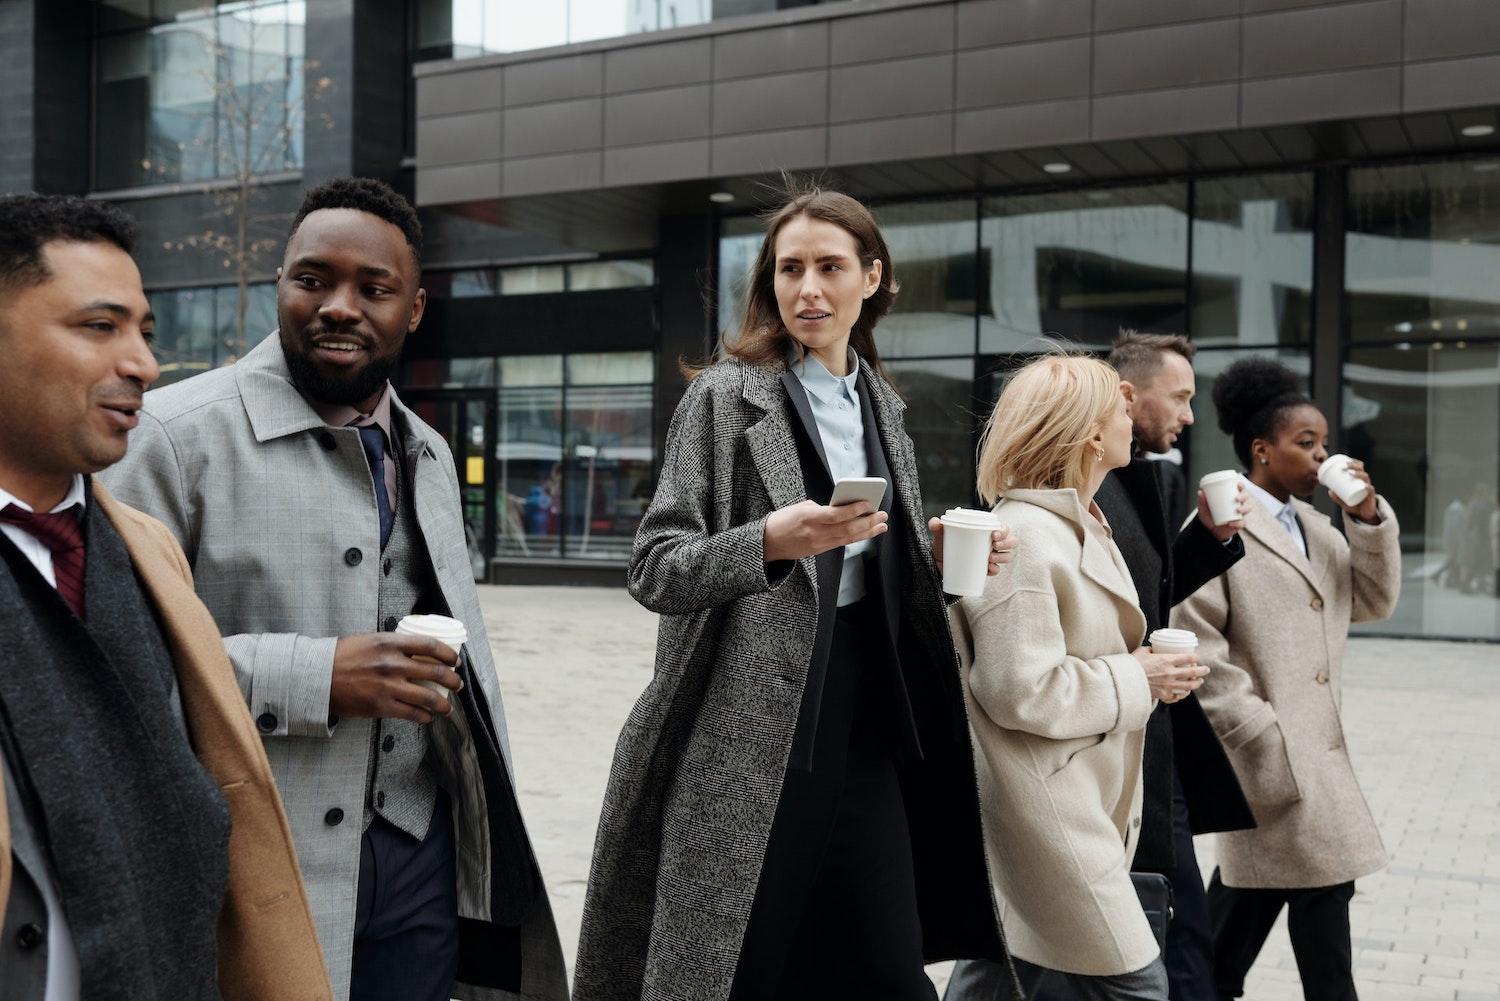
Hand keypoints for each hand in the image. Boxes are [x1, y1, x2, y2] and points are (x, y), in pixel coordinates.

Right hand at [328, 633, 462, 723]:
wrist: (317, 677)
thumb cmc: (342, 656)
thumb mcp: (370, 640)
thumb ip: (393, 645)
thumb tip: (417, 650)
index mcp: (391, 643)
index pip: (430, 646)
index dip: (448, 654)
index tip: (455, 661)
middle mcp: (392, 664)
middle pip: (435, 672)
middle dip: (452, 681)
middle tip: (457, 684)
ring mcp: (388, 686)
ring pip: (428, 698)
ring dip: (443, 704)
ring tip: (448, 707)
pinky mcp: (380, 706)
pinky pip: (411, 714)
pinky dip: (424, 717)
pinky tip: (427, 717)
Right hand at [763, 499, 887, 562]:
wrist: (768, 543)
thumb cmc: (783, 520)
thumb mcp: (800, 507)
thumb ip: (821, 508)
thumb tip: (842, 509)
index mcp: (807, 517)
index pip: (835, 515)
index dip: (854, 510)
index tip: (868, 503)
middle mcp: (814, 533)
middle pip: (846, 528)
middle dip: (867, 522)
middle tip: (882, 515)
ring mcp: (818, 544)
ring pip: (848, 539)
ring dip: (867, 532)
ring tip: (881, 525)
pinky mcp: (819, 551)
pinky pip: (842, 543)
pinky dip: (856, 537)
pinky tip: (867, 532)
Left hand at [929, 518, 1016, 575]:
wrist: (937, 563)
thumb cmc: (944, 544)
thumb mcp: (940, 535)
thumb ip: (936, 527)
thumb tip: (935, 523)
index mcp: (986, 531)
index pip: (1002, 528)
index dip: (1004, 530)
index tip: (994, 534)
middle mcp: (991, 544)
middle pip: (1010, 541)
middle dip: (1007, 543)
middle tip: (994, 545)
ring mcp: (990, 557)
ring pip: (1007, 556)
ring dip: (1003, 557)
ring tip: (990, 558)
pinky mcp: (985, 569)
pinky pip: (996, 570)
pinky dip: (995, 569)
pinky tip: (990, 569)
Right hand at [1132, 647, 1207, 702]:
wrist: (1125, 682)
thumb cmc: (1132, 665)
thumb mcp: (1142, 652)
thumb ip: (1150, 650)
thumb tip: (1154, 649)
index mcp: (1166, 660)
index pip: (1187, 657)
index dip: (1195, 657)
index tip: (1196, 657)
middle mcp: (1171, 673)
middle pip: (1192, 672)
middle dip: (1202, 671)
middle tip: (1206, 669)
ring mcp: (1168, 685)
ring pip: (1189, 685)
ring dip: (1196, 683)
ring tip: (1199, 681)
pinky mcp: (1163, 695)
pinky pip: (1177, 696)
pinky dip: (1182, 694)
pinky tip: (1184, 692)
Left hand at [1197, 483, 1250, 541]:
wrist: (1210, 530)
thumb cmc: (1208, 516)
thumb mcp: (1204, 508)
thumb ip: (1202, 501)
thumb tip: (1200, 492)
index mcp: (1231, 497)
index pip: (1240, 489)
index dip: (1241, 486)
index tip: (1238, 485)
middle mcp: (1238, 504)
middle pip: (1246, 497)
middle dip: (1244, 496)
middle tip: (1237, 498)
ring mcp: (1240, 514)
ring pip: (1248, 508)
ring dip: (1245, 508)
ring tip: (1238, 509)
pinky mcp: (1239, 524)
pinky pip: (1242, 523)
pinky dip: (1238, 523)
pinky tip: (1231, 523)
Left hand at [1331, 459, 1380, 523]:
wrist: (1364, 515)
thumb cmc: (1355, 505)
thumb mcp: (1344, 501)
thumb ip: (1337, 497)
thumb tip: (1329, 491)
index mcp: (1359, 480)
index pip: (1359, 468)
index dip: (1353, 462)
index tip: (1344, 461)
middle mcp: (1365, 482)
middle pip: (1362, 470)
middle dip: (1354, 466)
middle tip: (1344, 466)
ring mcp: (1369, 488)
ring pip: (1366, 477)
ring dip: (1358, 474)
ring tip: (1350, 473)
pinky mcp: (1371, 496)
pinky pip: (1371, 490)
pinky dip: (1367, 488)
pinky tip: (1364, 486)